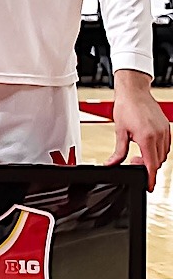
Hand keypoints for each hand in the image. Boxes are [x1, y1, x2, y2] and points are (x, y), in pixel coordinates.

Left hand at [106, 70, 168, 189]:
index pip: (151, 165)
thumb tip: (112, 164)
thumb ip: (118, 151)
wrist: (134, 92)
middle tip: (132, 162)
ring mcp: (165, 131)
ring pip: (163, 154)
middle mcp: (159, 135)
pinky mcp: (166, 127)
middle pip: (158, 161)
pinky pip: (166, 145)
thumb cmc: (126, 108)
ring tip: (137, 154)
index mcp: (147, 138)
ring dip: (152, 158)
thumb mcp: (119, 132)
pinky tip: (146, 147)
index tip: (149, 186)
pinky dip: (157, 150)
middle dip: (146, 166)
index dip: (150, 178)